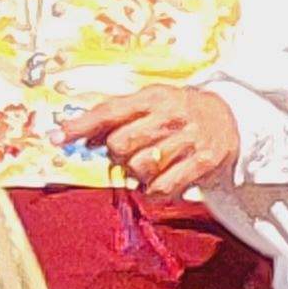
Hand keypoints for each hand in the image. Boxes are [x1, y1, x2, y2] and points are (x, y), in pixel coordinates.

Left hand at [62, 84, 241, 199]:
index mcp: (154, 97)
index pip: (109, 111)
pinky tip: (158, 183)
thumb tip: (80, 136)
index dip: (80, 125)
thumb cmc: (181, 112)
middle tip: (128, 153)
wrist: (230, 118)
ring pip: (140, 167)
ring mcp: (188, 139)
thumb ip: (117, 116)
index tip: (57, 137)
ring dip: (137, 173)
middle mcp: (170, 115)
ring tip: (148, 166)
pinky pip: (163, 187)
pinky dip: (154, 191)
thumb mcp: (151, 103)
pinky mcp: (201, 162)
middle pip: (120, 144)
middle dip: (117, 154)